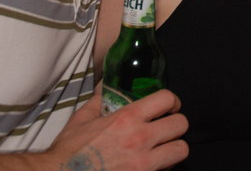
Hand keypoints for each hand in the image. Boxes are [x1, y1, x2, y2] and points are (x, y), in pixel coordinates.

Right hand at [46, 89, 187, 170]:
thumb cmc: (68, 152)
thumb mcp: (82, 120)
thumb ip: (99, 101)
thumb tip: (107, 87)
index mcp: (127, 118)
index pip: (167, 99)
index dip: (172, 101)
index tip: (169, 107)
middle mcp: (140, 138)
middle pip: (181, 124)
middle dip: (176, 124)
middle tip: (167, 127)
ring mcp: (144, 162)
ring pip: (181, 149)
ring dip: (174, 147)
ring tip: (164, 148)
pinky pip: (167, 170)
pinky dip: (164, 167)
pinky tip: (153, 165)